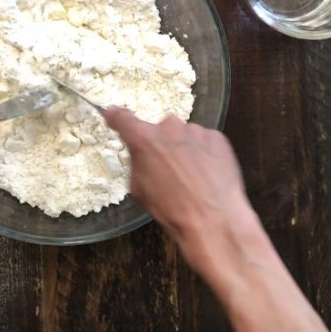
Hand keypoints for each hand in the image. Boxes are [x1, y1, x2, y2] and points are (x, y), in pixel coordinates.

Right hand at [103, 106, 255, 275]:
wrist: (211, 217)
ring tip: (191, 177)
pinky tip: (206, 175)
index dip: (116, 116)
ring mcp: (195, 131)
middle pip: (160, 131)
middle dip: (162, 145)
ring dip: (184, 150)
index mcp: (143, 140)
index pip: (123, 119)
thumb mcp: (139, 189)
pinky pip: (205, 141)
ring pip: (184, 136)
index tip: (113, 114)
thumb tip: (143, 156)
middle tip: (168, 169)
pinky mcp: (216, 137)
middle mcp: (169, 128)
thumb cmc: (171, 208)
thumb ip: (138, 163)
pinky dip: (204, 154)